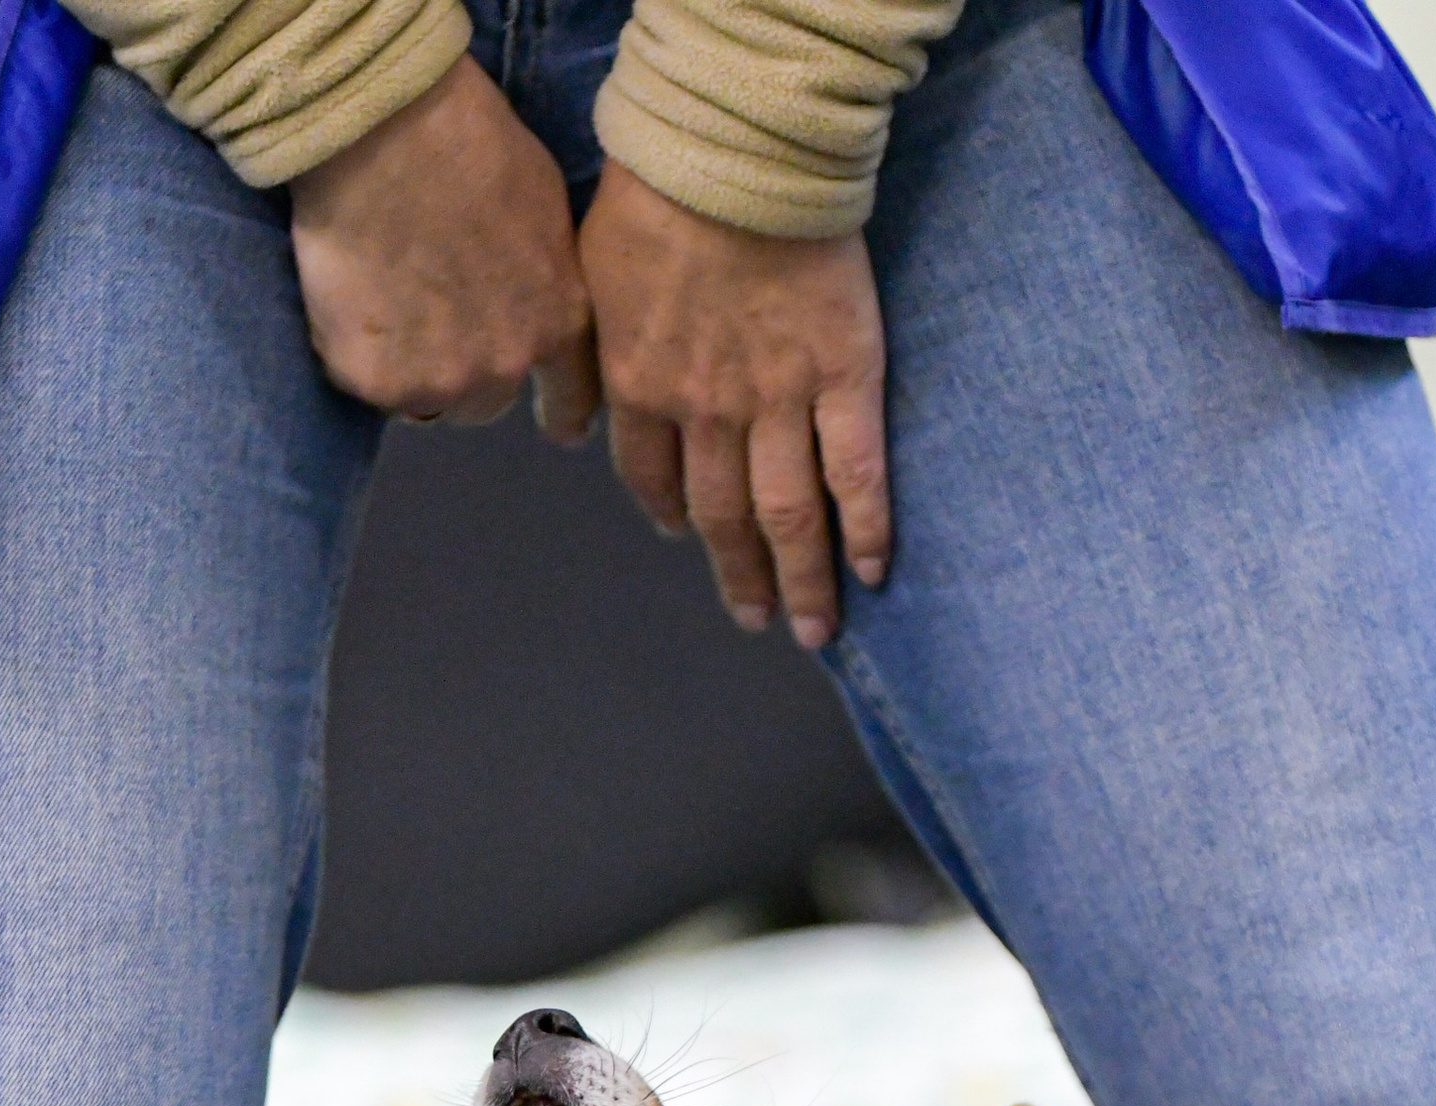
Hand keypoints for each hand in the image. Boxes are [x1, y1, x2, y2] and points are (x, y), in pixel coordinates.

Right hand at [290, 58, 597, 434]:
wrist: (383, 126)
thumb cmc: (470, 140)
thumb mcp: (542, 207)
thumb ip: (542, 275)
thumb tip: (528, 298)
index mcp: (556, 322)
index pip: (572, 399)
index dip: (562, 413)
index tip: (558, 425)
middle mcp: (501, 368)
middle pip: (485, 402)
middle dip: (465, 371)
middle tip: (433, 315)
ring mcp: (434, 381)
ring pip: (421, 398)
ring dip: (408, 366)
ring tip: (386, 300)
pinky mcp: (371, 378)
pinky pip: (362, 378)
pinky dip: (353, 346)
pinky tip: (349, 293)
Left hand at [579, 159, 888, 647]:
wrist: (736, 150)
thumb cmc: (654, 190)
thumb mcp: (586, 274)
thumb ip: (580, 356)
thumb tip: (564, 426)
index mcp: (641, 387)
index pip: (652, 475)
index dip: (668, 512)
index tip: (684, 534)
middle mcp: (707, 413)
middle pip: (722, 515)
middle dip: (738, 575)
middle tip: (755, 618)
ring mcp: (779, 401)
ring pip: (788, 513)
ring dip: (800, 578)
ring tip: (813, 626)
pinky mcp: (843, 376)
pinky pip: (855, 470)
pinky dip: (865, 527)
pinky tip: (872, 569)